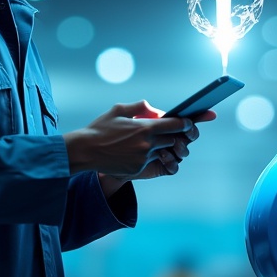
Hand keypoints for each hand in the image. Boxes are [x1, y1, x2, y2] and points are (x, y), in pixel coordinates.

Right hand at [64, 100, 213, 182]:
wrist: (85, 150)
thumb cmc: (100, 128)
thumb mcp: (119, 110)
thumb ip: (140, 106)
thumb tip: (156, 110)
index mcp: (145, 127)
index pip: (176, 124)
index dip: (186, 123)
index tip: (191, 121)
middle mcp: (147, 144)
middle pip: (174, 139)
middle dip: (176, 135)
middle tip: (178, 131)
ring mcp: (143, 158)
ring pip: (164, 151)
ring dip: (164, 146)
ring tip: (156, 141)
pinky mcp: (138, 169)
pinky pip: (153, 161)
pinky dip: (151, 156)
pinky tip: (141, 151)